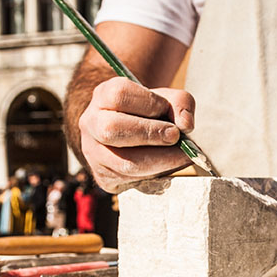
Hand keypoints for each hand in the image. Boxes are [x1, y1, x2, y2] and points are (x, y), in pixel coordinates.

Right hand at [79, 77, 194, 192]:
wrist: (134, 133)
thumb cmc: (150, 112)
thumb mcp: (167, 99)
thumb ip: (181, 103)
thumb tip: (185, 125)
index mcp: (103, 96)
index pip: (119, 95)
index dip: (148, 103)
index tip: (167, 110)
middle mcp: (91, 124)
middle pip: (111, 129)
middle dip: (150, 134)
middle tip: (175, 136)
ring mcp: (94, 153)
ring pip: (123, 163)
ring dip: (160, 161)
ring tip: (181, 155)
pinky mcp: (104, 177)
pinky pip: (130, 181)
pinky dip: (156, 175)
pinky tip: (168, 166)